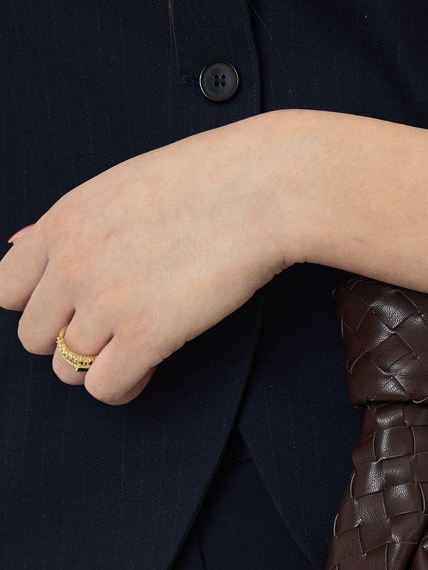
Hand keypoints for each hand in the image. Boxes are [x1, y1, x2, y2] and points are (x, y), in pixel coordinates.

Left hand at [0, 111, 311, 403]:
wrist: (260, 190)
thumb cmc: (206, 181)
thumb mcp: (118, 186)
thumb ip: (67, 224)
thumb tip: (18, 243)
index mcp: (61, 224)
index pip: (7, 291)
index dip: (39, 307)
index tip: (72, 309)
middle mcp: (72, 265)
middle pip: (35, 338)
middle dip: (68, 341)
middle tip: (111, 332)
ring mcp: (104, 302)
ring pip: (68, 368)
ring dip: (100, 366)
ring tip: (134, 351)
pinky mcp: (145, 334)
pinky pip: (105, 387)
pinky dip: (124, 386)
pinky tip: (148, 367)